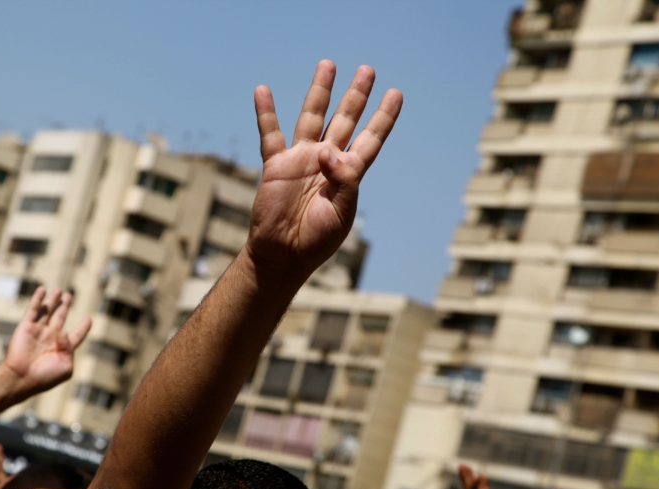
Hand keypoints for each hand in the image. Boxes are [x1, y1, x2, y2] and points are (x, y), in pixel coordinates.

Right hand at [2, 286, 90, 399]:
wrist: (21, 378)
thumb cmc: (45, 377)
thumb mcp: (66, 367)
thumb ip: (70, 348)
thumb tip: (63, 331)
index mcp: (62, 350)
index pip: (76, 336)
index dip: (83, 327)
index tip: (89, 319)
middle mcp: (50, 339)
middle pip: (60, 318)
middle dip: (65, 307)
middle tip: (69, 296)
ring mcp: (38, 332)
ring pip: (47, 312)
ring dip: (53, 300)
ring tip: (59, 290)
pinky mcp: (26, 327)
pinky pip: (33, 310)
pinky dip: (38, 300)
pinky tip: (43, 290)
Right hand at [248, 60, 401, 281]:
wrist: (283, 254)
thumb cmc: (317, 239)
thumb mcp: (341, 211)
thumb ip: (343, 179)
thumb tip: (325, 149)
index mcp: (348, 174)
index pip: (370, 138)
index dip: (384, 117)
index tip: (396, 93)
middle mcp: (326, 161)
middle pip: (344, 119)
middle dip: (356, 95)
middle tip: (368, 70)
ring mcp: (301, 160)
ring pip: (312, 117)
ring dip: (319, 91)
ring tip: (327, 65)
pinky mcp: (276, 165)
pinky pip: (270, 134)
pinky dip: (266, 113)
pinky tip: (262, 91)